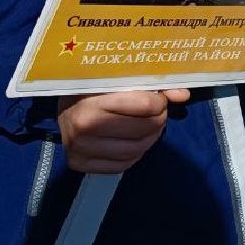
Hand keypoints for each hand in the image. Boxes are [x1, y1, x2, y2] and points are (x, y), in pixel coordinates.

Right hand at [58, 88, 189, 173]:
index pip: (143, 105)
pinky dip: (136, 154)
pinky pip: (120, 166)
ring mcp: (79, 149)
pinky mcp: (79, 165)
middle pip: (142, 130)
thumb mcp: (117, 79)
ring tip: (151, 126)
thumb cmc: (92, 87)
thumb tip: (183, 94)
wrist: (60, 106)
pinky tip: (135, 141)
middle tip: (159, 113)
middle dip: (158, 120)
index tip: (159, 98)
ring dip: (151, 138)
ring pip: (134, 151)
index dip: (159, 102)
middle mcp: (83, 128)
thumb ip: (152, 85)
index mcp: (92, 101)